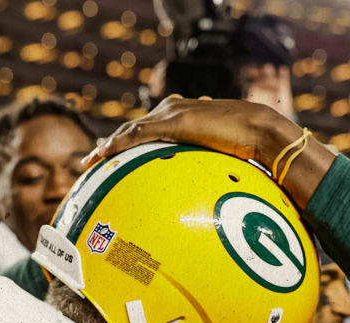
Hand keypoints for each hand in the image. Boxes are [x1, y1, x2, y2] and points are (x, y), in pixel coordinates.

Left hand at [82, 95, 285, 168]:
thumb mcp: (220, 154)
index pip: (147, 128)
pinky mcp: (174, 122)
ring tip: (89, 161)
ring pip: (129, 128)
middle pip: (132, 127)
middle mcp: (173, 109)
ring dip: (107, 145)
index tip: (111, 156)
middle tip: (91, 160)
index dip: (127, 141)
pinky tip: (103, 153)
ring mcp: (172, 113)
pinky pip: (137, 133)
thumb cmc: (248, 143)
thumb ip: (209, 162)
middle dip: (110, 143)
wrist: (260, 129)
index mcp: (183, 114)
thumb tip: (211, 186)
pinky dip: (117, 143)